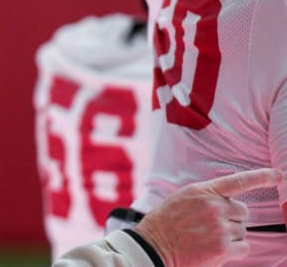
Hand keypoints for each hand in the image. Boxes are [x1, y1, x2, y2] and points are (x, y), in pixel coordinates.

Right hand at [134, 168, 283, 266]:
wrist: (153, 246)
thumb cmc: (165, 223)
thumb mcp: (182, 199)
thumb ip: (206, 197)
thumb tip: (227, 204)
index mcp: (203, 191)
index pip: (239, 181)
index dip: (262, 177)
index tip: (279, 176)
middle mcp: (214, 207)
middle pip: (243, 212)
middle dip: (233, 219)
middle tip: (212, 227)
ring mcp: (219, 228)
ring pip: (242, 230)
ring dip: (230, 236)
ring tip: (207, 239)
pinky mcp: (222, 248)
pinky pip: (243, 247)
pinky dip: (233, 251)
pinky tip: (214, 250)